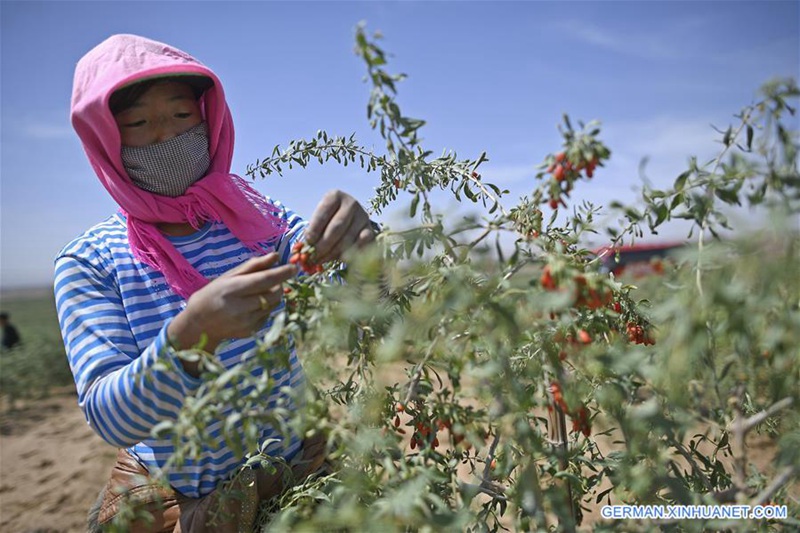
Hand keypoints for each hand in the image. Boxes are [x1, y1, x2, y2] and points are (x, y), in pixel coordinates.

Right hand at [167, 253, 296, 374]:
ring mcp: (246, 322)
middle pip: (274, 293)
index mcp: (232, 290)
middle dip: (279, 284)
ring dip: (272, 295)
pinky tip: (251, 307)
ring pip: (274, 304)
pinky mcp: (251, 332)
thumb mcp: (229, 276)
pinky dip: (266, 308)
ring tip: (256, 293)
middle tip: (273, 279)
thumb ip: (253, 266)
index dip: (282, 273)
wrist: (199, 325)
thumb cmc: (213, 294)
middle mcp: (240, 308)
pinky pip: (268, 315)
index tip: (294, 267)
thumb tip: (276, 256)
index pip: (265, 280)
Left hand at [304, 190, 374, 263]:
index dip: (314, 230)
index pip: (323, 213)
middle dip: (323, 244)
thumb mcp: (319, 220)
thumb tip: (305, 249)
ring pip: (347, 238)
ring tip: (322, 260)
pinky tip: (339, 258)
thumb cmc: (329, 220)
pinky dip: (349, 254)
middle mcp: (351, 204)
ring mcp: (363, 217)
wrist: (349, 219)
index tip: (308, 242)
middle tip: (314, 256)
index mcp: (335, 196)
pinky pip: (360, 245)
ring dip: (333, 252)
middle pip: (336, 227)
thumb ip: (312, 232)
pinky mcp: (370, 230)